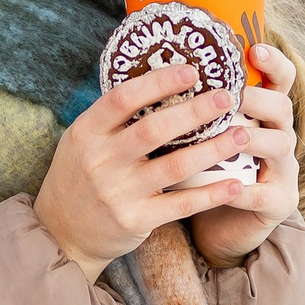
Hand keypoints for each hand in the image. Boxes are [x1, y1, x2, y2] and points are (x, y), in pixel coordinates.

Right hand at [33, 58, 262, 278]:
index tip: (192, 70)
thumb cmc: (78, 178)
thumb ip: (112, 118)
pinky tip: (235, 184)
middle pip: (155, 129)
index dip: (159, 82)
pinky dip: (211, 194)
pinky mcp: (135, 220)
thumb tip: (156, 79)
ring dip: (214, 149)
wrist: (61, 234)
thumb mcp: (81, 141)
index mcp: (86, 132)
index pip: (123, 98)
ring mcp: (118, 192)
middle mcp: (101, 160)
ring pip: (175, 166)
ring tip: (243, 134)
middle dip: (196, 111)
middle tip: (228, 98)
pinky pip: (181, 205)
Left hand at [188, 43, 297, 267]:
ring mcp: (283, 170)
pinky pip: (264, 194)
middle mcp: (278, 135)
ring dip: (254, 139)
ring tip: (233, 136)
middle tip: (231, 96)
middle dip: (258, 98)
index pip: (280, 78)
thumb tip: (153, 68)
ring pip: (279, 145)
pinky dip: (243, 192)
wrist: (218, 226)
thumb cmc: (204, 173)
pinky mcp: (279, 202)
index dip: (273, 62)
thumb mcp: (201, 135)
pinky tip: (226, 190)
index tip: (253, 48)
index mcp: (262, 114)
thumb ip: (193, 108)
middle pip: (282, 106)